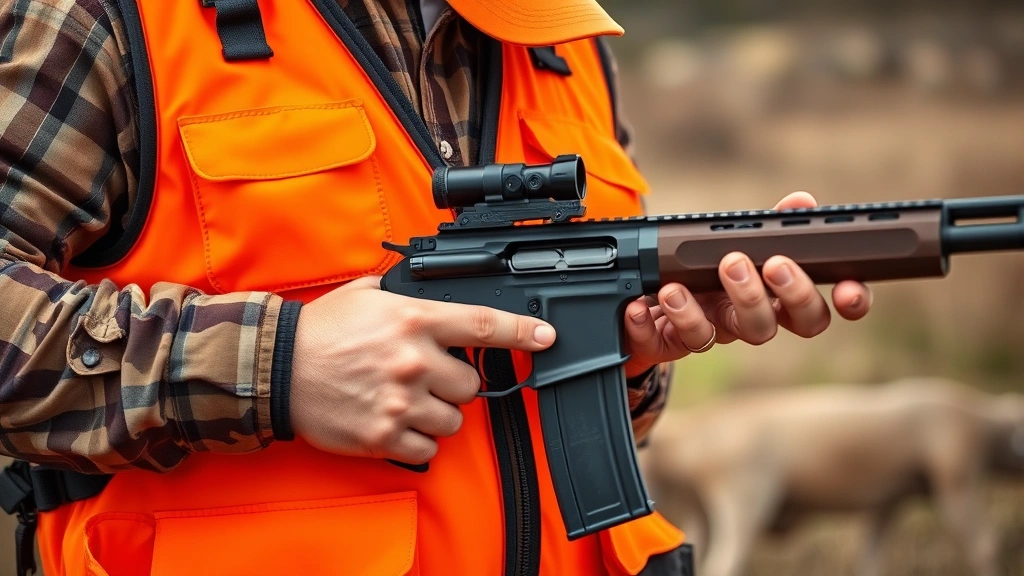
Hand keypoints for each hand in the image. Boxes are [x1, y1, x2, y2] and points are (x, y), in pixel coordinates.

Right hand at [290, 276, 555, 463]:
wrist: (276, 369)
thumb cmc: (321, 330)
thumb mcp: (368, 293)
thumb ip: (409, 296)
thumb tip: (436, 296)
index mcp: (413, 321)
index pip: (482, 325)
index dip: (523, 333)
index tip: (547, 337)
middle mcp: (413, 362)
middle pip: (472, 385)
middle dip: (456, 383)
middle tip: (429, 377)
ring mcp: (400, 402)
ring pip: (453, 421)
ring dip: (438, 414)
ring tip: (408, 401)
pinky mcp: (384, 435)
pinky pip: (427, 448)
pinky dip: (418, 440)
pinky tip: (397, 423)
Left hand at [622, 192, 871, 376]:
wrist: (650, 293)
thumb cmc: (708, 266)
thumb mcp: (738, 240)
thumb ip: (770, 226)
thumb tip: (802, 202)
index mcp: (771, 297)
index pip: (819, 310)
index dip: (845, 305)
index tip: (848, 290)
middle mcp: (746, 319)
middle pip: (771, 325)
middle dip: (763, 296)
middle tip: (748, 264)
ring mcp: (710, 332)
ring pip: (718, 336)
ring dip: (700, 311)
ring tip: (681, 286)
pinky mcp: (669, 343)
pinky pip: (663, 341)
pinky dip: (648, 323)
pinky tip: (639, 304)